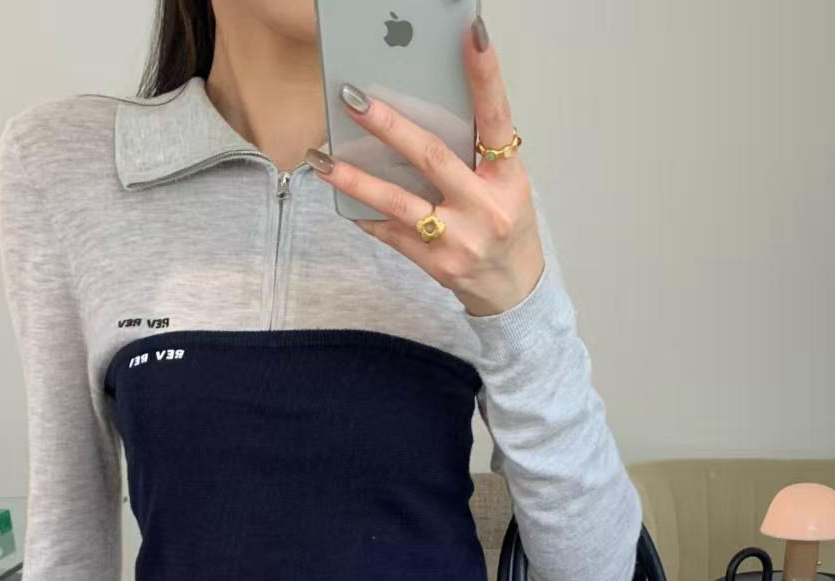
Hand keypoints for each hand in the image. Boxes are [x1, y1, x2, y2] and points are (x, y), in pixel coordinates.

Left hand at [308, 24, 543, 318]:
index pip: (497, 118)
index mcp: (507, 178)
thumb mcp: (506, 185)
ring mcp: (459, 240)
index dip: (485, 75)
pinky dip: (365, 214)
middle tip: (355, 100)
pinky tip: (340, 198)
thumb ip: (474, 153)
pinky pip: (391, 234)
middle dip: (390, 126)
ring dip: (356, 179)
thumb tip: (421, 113)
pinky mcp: (437, 264)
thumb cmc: (506, 227)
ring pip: (399, 202)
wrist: (513, 291)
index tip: (471, 35)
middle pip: (432, 157)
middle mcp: (485, 208)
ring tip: (322, 159)